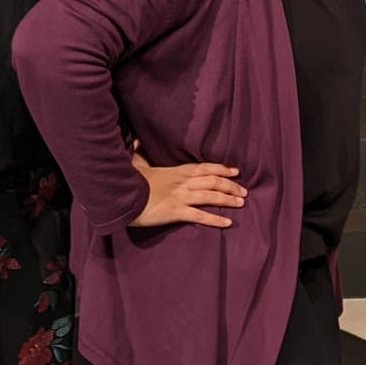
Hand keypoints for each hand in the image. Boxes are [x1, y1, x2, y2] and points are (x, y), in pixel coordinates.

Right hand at [130, 154, 244, 228]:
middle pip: (212, 181)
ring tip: (241, 203)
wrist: (121, 195)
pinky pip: (199, 215)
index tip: (235, 171)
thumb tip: (137, 142)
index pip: (204, 167)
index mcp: (176, 172)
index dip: (222, 168)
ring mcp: (180, 196)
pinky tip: (227, 222)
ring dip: (227, 199)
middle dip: (230, 185)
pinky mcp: (176, 211)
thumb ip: (140, 155)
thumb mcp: (136, 165)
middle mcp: (182, 182)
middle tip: (244, 191)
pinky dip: (215, 219)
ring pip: (210, 196)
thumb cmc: (130, 181)